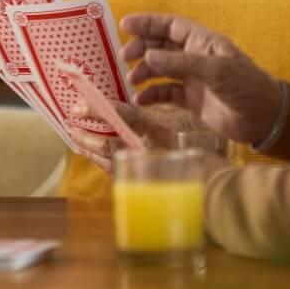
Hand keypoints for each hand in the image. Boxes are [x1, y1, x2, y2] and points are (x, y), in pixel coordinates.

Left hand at [65, 102, 208, 174]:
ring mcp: (146, 173)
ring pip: (108, 162)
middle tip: (71, 125)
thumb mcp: (183, 118)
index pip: (120, 118)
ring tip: (77, 139)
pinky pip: (117, 173)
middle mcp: (148, 154)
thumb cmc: (206, 143)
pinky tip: (96, 156)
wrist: (218, 182)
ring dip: (90, 150)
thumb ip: (158, 109)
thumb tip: (129, 103)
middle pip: (107, 145)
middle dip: (86, 135)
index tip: (78, 105)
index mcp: (159, 133)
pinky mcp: (145, 185)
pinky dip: (102, 162)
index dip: (96, 110)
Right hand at [121, 13, 283, 147]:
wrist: (264, 119)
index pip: (171, 26)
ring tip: (132, 80)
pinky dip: (151, 94)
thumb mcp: (216, 71)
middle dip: (141, 48)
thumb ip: (181, 63)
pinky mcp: (191, 100)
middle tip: (125, 57)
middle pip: (161, 46)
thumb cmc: (247, 87)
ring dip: (144, 72)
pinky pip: (166, 93)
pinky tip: (141, 100)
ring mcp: (192, 79)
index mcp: (203, 42)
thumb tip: (148, 56)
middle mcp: (195, 57)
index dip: (148, 23)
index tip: (125, 24)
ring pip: (160, 69)